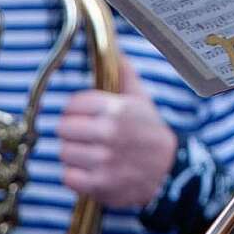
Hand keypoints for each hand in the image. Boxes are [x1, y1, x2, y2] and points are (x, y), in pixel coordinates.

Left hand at [57, 55, 176, 207]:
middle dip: (73, 132)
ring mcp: (105, 160)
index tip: (86, 116)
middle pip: (64, 128)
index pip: (73, 104)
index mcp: (117, 109)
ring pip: (64, 152)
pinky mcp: (101, 184)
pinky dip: (77, 176)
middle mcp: (110, 133)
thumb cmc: (150, 132)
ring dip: (75, 155)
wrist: (170, 170)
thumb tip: (115, 49)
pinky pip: (68, 177)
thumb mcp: (141, 100)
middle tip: (88, 137)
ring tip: (92, 154)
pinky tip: (93, 171)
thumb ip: (124, 74)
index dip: (77, 110)